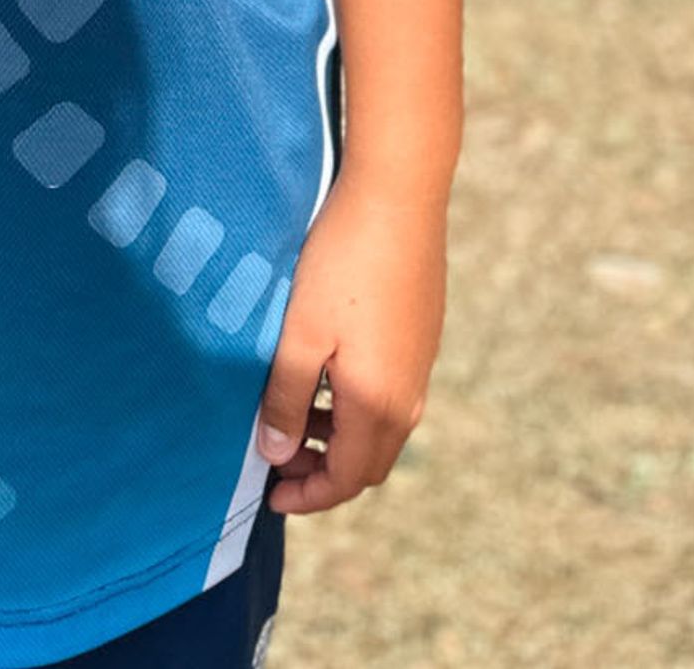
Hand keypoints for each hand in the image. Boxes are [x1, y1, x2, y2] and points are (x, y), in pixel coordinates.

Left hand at [258, 169, 447, 514]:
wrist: (398, 196)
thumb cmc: (341, 263)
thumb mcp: (300, 334)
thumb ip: (286, 398)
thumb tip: (275, 453)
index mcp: (379, 404)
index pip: (348, 480)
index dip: (309, 496)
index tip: (271, 494)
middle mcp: (409, 395)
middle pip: (370, 462)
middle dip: (324, 471)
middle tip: (278, 455)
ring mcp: (421, 364)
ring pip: (382, 428)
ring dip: (341, 436)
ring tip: (295, 412)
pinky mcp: (423, 335)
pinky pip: (392, 394)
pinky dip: (358, 405)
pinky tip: (326, 371)